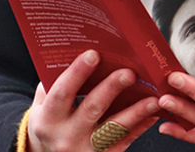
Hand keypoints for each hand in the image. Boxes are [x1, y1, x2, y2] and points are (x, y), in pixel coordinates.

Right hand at [27, 50, 159, 151]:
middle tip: (129, 73)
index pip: (62, 93)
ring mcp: (85, 149)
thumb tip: (73, 53)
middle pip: (92, 109)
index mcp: (48, 119)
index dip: (77, 73)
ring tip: (153, 97)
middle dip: (111, 89)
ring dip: (136, 112)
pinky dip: (140, 127)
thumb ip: (52, 84)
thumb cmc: (49, 125)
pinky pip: (123, 142)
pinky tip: (153, 114)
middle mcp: (66, 136)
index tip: (93, 54)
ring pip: (113, 129)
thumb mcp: (41, 107)